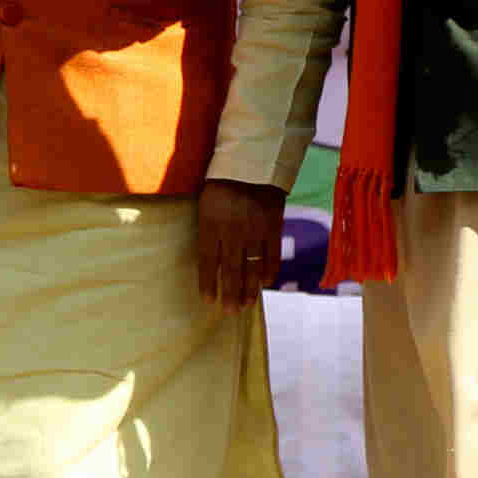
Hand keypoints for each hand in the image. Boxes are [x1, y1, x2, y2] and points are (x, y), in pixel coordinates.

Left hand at [193, 179, 285, 313]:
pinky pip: (271, 255)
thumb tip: (208, 258)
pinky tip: (265, 283)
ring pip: (252, 267)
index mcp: (211, 223)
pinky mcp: (273, 228)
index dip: (208, 281)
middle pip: (231, 269)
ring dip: (249, 288)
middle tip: (229, 312)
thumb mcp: (205, 203)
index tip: (208, 299)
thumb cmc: (221, 184)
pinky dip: (268, 271)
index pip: (207, 260)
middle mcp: (233, 231)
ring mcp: (255, 231)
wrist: (253, 164)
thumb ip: (207, 229)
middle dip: (229, 293)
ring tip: (245, 305)